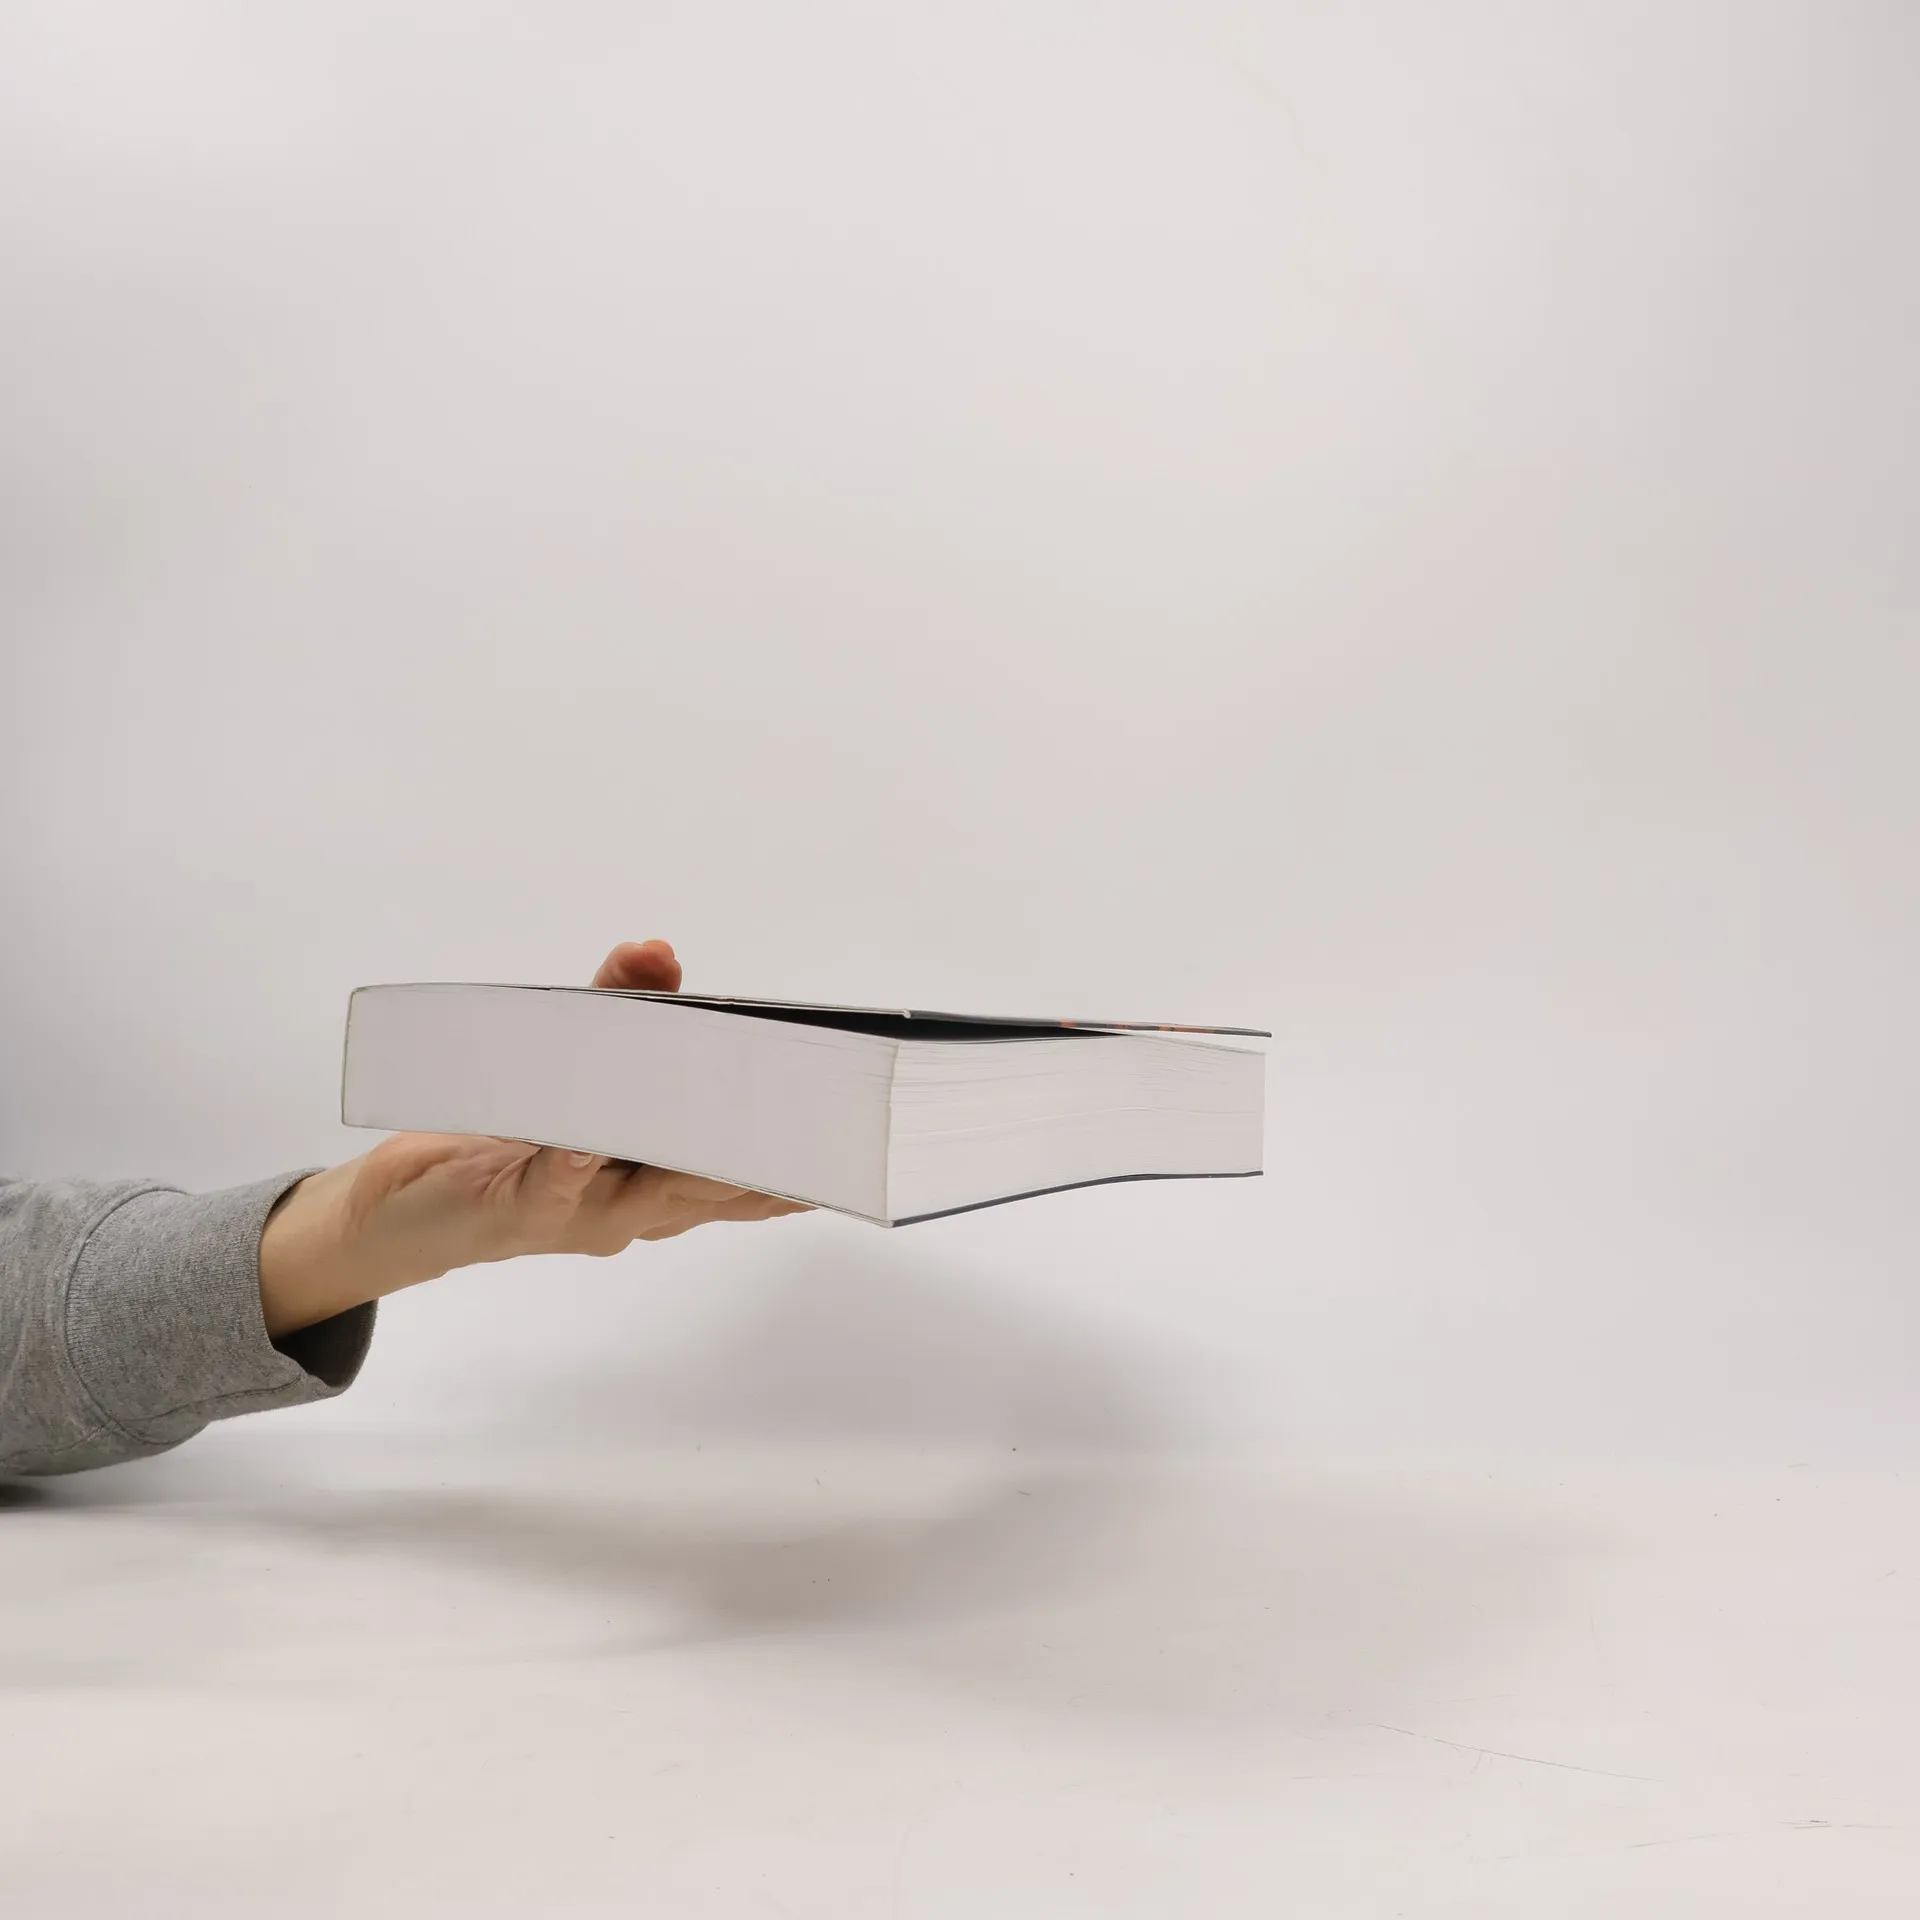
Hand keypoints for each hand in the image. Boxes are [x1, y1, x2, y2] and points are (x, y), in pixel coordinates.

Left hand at [258, 939, 808, 1337]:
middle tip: (824, 1117)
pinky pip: (560, 1177)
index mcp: (663, 1181)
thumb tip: (657, 952)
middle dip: (775, 1150)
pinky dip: (579, 1154)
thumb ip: (619, 1004)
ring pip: (658, 1183)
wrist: (401, 1215)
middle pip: (722, 1178)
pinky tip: (591, 1133)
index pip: (750, 1174)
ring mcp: (588, 1213)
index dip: (805, 1163)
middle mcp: (638, 1207)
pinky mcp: (525, 1206)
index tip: (857, 1138)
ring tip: (737, 1117)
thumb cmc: (503, 1145)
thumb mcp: (572, 1066)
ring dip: (696, 1149)